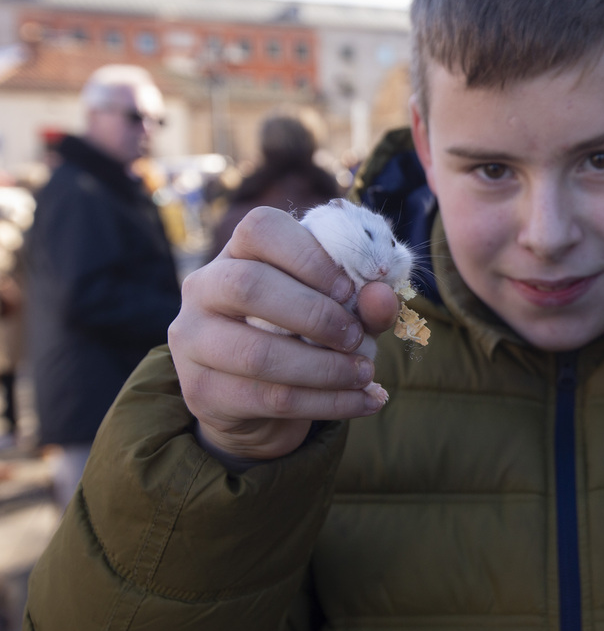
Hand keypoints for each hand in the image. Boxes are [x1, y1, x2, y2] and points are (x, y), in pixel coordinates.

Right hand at [169, 207, 399, 461]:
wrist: (257, 400)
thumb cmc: (304, 333)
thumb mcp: (341, 309)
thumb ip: (365, 298)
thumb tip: (383, 296)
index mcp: (239, 251)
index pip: (262, 228)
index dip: (310, 256)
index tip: (350, 289)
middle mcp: (204, 287)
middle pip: (249, 285)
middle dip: (316, 314)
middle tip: (357, 337)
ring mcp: (194, 341)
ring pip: (258, 354)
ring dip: (326, 368)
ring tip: (366, 373)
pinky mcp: (201, 391)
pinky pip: (269, 399)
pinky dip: (328, 403)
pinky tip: (364, 401)